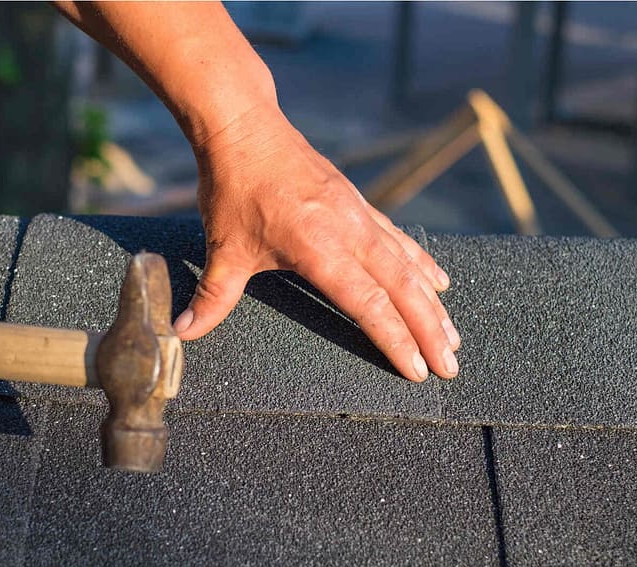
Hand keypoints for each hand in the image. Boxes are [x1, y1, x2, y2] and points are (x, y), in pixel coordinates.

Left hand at [173, 107, 460, 380]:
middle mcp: (349, 231)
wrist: (245, 127)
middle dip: (429, 330)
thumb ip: (212, 296)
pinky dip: (420, 263)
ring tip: (453, 336)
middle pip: (402, 288)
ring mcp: (358, 214)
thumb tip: (182, 332)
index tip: (416, 370)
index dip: (394, 339)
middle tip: (450, 367)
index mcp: (319, 248)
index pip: (368, 303)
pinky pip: (399, 240)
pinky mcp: (358, 203)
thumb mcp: (222, 246)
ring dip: (432, 303)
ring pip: (408, 265)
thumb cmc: (233, 188)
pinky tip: (437, 282)